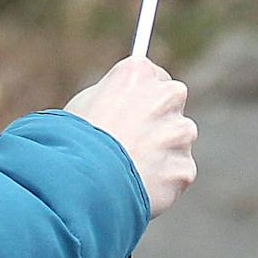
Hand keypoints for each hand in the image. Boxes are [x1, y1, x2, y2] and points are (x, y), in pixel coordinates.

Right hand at [62, 56, 197, 216]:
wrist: (81, 178)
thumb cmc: (74, 138)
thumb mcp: (86, 102)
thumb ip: (115, 97)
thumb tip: (124, 105)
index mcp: (139, 72)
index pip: (154, 77)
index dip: (142, 97)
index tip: (135, 109)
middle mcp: (166, 96)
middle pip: (172, 105)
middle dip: (158, 121)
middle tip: (133, 140)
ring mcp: (179, 133)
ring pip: (178, 141)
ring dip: (162, 153)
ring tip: (129, 168)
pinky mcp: (184, 167)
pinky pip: (176, 174)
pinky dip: (162, 181)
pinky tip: (137, 185)